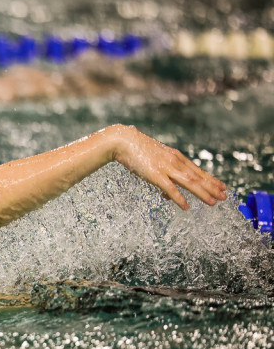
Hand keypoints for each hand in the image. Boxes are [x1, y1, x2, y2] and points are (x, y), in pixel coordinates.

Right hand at [109, 124, 227, 209]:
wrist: (124, 141)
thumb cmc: (137, 150)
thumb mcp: (155, 160)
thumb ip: (163, 173)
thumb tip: (166, 192)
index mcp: (176, 157)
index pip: (198, 170)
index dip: (211, 179)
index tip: (222, 186)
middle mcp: (175, 162)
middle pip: (198, 177)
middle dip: (212, 187)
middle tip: (225, 197)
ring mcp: (166, 168)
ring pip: (189, 182)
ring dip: (202, 193)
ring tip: (213, 202)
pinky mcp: (155, 175)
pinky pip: (171, 189)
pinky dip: (180, 198)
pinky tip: (186, 207)